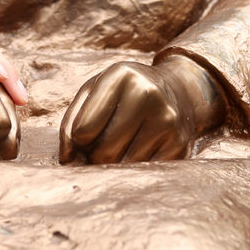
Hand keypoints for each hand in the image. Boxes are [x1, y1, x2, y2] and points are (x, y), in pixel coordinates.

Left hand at [59, 54, 224, 164]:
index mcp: (121, 76)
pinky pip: (145, 174)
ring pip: (124, 167)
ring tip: (123, 146)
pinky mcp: (181, 144)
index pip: (82, 130)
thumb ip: (70, 123)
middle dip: (96, 155)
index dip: (78, 139)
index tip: (85, 134)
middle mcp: (148, 93)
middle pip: (104, 152)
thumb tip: (68, 161)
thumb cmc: (124, 94)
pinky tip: (140, 153)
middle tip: (104, 144)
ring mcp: (168, 119)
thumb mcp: (93, 93)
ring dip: (116, 165)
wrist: (177, 91)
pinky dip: (136, 171)